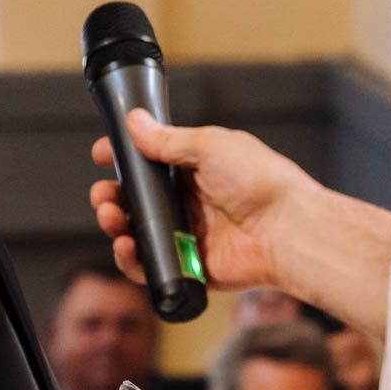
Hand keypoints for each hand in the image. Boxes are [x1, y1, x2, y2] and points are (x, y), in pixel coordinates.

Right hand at [90, 111, 315, 291]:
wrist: (288, 228)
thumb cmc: (262, 183)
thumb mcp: (210, 146)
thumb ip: (168, 140)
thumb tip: (135, 122)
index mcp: (195, 168)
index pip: (148, 162)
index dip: (122, 159)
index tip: (102, 154)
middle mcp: (189, 201)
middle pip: (136, 201)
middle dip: (111, 196)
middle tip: (104, 196)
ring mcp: (188, 234)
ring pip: (138, 233)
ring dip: (116, 225)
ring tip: (111, 218)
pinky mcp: (190, 266)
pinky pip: (152, 266)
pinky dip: (132, 259)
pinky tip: (126, 246)